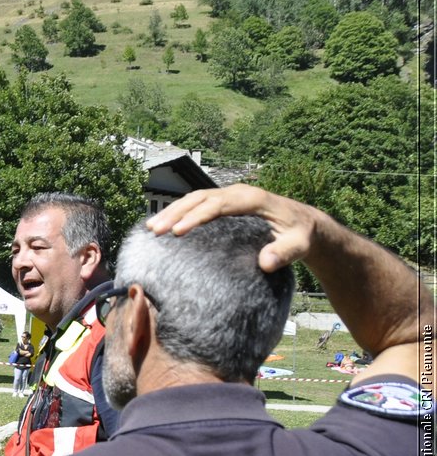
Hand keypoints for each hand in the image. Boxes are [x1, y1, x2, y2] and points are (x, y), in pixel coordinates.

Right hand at [146, 184, 325, 273]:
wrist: (304, 224)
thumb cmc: (301, 235)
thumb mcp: (300, 245)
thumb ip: (285, 253)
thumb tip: (266, 262)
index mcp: (254, 199)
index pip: (219, 204)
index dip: (196, 216)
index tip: (177, 232)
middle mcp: (238, 194)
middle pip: (200, 198)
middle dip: (175, 213)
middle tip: (154, 230)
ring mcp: (228, 197)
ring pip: (194, 199)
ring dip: (171, 212)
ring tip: (150, 228)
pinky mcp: (223, 205)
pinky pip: (196, 204)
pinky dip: (178, 213)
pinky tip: (162, 226)